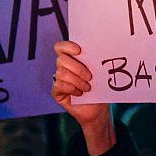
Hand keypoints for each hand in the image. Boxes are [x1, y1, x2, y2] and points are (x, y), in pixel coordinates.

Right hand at [51, 40, 114, 154]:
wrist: (98, 109)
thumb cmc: (99, 87)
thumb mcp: (98, 72)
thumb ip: (93, 61)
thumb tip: (98, 50)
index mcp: (71, 58)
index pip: (60, 47)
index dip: (67, 46)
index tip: (79, 50)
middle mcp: (62, 67)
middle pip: (61, 59)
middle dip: (78, 68)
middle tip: (90, 77)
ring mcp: (58, 79)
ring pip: (61, 73)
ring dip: (77, 81)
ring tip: (88, 88)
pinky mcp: (56, 92)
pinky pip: (59, 85)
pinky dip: (71, 89)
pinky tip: (80, 94)